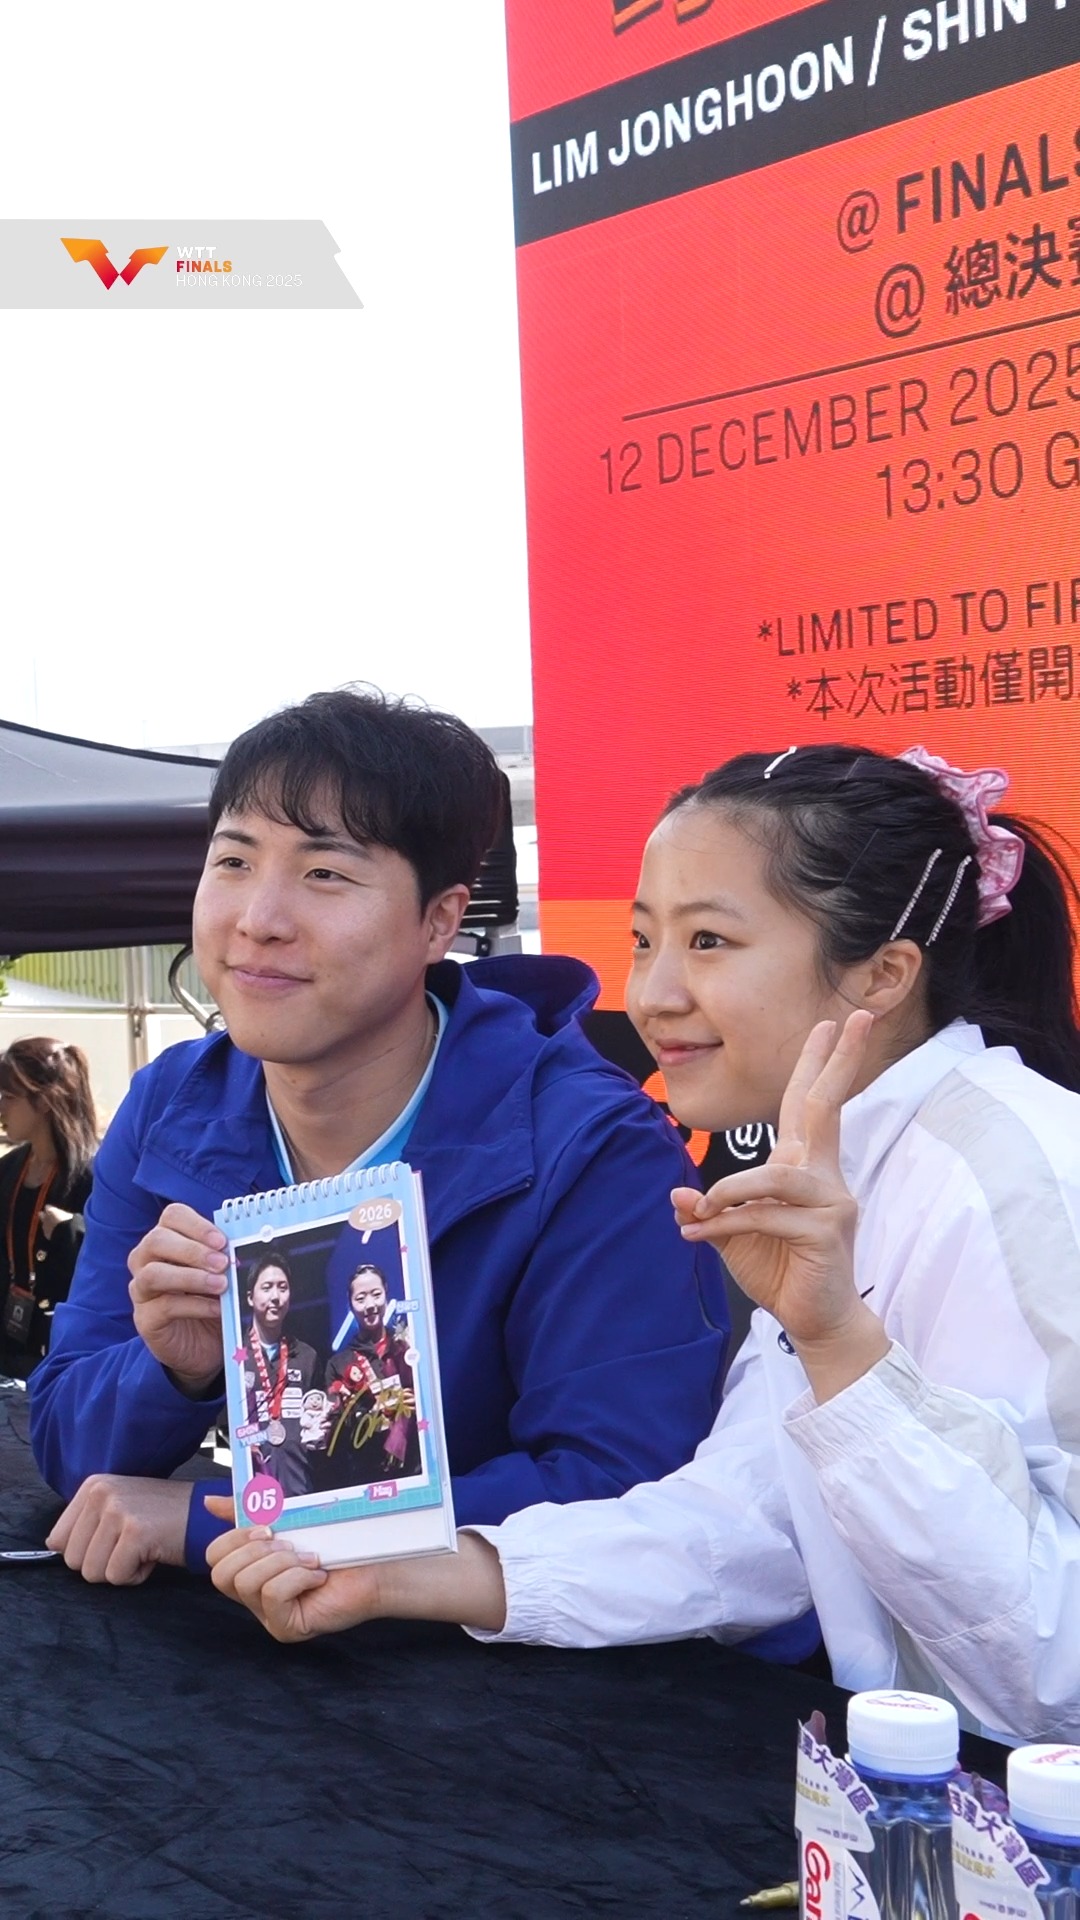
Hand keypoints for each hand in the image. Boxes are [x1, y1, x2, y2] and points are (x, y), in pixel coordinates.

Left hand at [40, 1205, 73, 1241]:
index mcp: (51, 1210)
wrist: (67, 1235)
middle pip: (41, 1214)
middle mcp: (46, 1218)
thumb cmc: (71, 1222)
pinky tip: (54, 1232)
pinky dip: (49, 1231)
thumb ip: (66, 1215)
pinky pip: (46, 1231)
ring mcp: (45, 1227)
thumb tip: (68, 1215)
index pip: (48, 1207)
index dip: (51, 1208)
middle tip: (50, 1216)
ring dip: (47, 1224)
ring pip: (44, 1224)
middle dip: (44, 1215)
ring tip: (53, 1226)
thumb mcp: (72, 1216)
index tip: (54, 1210)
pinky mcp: (46, 1235)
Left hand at [46, 1475, 192, 1584]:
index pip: (58, 1540)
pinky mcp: (135, 1532)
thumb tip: (54, 1546)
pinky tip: (152, 1554)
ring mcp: (118, 1511)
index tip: (113, 1540)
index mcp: (92, 1485)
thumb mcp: (117, 1507)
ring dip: (120, 1570)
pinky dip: (136, 1575)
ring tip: (141, 1548)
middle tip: (131, 1545)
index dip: (86, 1552)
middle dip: (103, 1563)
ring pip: (92, 1573)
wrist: (205, 1514)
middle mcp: (101, 1493)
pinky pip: (117, 1576)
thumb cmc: (161, 1517)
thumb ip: (85, 1523)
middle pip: (73, 1561)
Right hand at [128, 1203, 228, 1394]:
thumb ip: (225, 1256)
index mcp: (167, 1239)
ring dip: (191, 1276)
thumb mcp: (221, 1274)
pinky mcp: (145, 1318)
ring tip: (221, 1285)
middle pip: (157, 1240)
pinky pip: (164, 1306)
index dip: (197, 1225)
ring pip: (153, 1273)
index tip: (222, 1241)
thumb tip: (244, 1243)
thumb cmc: (211, 1299)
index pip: (172, 1216)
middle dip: (192, 1250)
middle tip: (223, 1263)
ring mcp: (142, 1290)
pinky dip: (195, 1305)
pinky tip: (217, 1308)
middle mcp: (146, 1260)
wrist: (203, 1345)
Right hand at [204, 1496, 380, 1641]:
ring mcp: (268, 1615)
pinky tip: (317, 1576)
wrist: (375, 1564)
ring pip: (247, 1584)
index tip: (266, 1525)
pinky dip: (296, 1578)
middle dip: (254, 1551)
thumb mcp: (288, 1519)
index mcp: (251, 1568)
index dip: (233, 1537)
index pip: (213, 1557)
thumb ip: (249, 1510)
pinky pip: (272, 1596)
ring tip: (308, 1559)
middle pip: (221, 1574)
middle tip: (288, 1543)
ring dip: (281, 1562)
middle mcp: (254, 1595)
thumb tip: (210, 1502)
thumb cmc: (336, 1542)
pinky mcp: (285, 1627)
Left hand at [672, 1013, 889, 1400]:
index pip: (808, 1105)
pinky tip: (701, 1236)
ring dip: (730, 1192)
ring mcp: (831, 1202)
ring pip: (774, 1174)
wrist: (815, 1322)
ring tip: (702, 1213)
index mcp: (804, 1168)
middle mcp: (824, 1176)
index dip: (818, 1064)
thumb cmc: (781, 1273)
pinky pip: (766, 1216)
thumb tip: (677, 1196)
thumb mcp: (733, 1236)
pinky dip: (727, 1224)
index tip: (834, 1024)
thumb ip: (708, 1212)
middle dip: (838, 1061)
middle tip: (854, 1017)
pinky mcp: (826, 1232)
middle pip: (826, 1107)